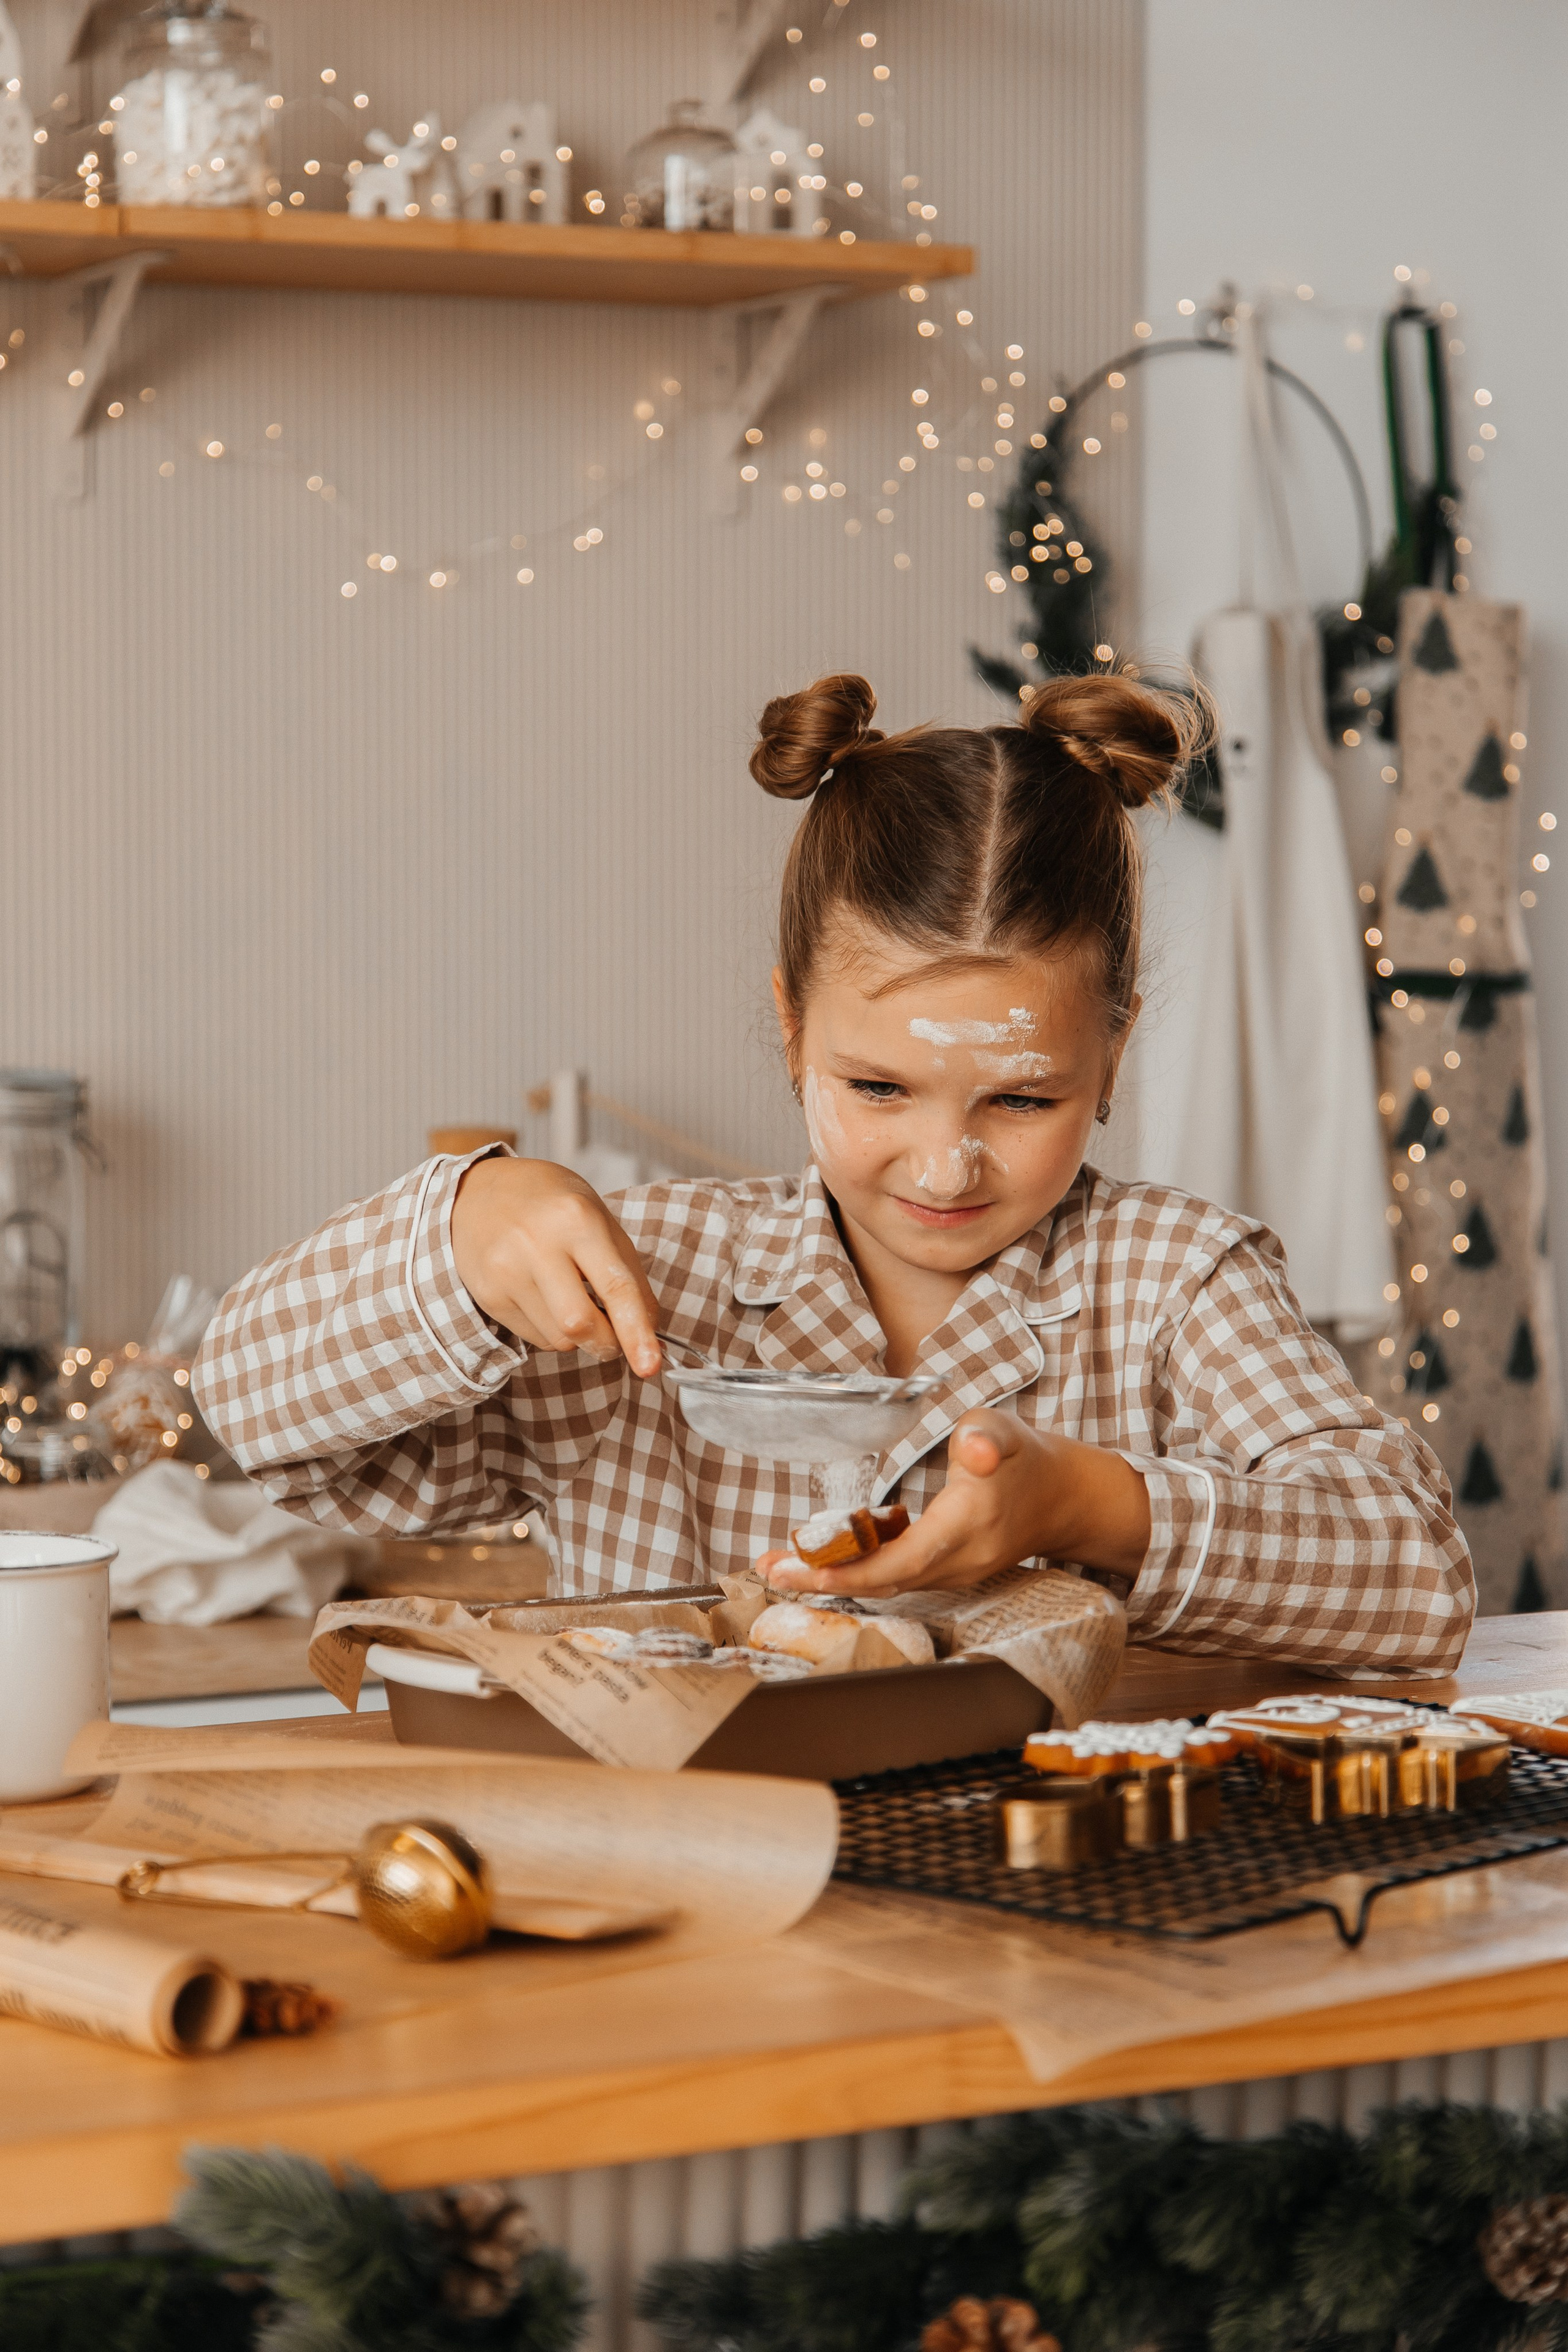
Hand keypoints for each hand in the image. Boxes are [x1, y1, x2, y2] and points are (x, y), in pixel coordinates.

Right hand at [450, 1156, 661, 1374]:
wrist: (477, 1190)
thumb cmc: (550, 1203)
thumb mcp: (598, 1218)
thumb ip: (628, 1272)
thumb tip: (649, 1329)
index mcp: (577, 1219)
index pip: (615, 1286)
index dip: (636, 1332)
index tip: (650, 1365)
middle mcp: (537, 1244)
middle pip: (580, 1324)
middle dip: (607, 1343)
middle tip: (615, 1337)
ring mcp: (506, 1271)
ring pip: (558, 1339)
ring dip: (578, 1336)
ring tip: (571, 1299)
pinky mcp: (487, 1295)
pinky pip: (534, 1338)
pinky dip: (551, 1331)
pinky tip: (544, 1299)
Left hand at [761, 1411, 1150, 1596]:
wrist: (1063, 1495)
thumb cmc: (1025, 1458)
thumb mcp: (1003, 1430)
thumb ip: (986, 1438)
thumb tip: (975, 1450)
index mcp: (964, 1528)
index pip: (900, 1562)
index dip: (848, 1572)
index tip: (801, 1570)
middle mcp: (958, 1563)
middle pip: (884, 1582)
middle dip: (823, 1580)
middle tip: (769, 1568)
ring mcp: (954, 1573)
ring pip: (888, 1582)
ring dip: (835, 1575)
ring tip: (781, 1561)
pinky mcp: (948, 1570)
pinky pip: (898, 1574)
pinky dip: (859, 1567)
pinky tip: (825, 1553)